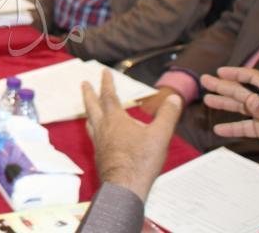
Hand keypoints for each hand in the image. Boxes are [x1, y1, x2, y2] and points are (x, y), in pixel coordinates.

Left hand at [82, 70, 181, 201]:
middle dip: (89, 93)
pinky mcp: (99, 154)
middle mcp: (103, 128)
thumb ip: (167, 116)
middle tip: (84, 83)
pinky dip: (93, 128)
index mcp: (115, 120)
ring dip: (88, 110)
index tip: (104, 71)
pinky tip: (97, 134)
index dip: (107, 82)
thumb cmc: (141, 161)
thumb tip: (175, 98)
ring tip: (88, 106)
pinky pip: (93, 135)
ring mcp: (98, 142)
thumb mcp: (160, 136)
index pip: (109, 96)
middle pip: (92, 105)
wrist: (124, 186)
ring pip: (90, 120)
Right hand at [201, 66, 258, 152]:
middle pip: (246, 92)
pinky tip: (220, 130)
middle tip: (205, 82)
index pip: (256, 79)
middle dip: (225, 87)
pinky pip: (249, 127)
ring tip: (207, 101)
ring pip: (245, 109)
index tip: (219, 72)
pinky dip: (235, 128)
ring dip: (226, 105)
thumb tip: (249, 98)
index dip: (237, 73)